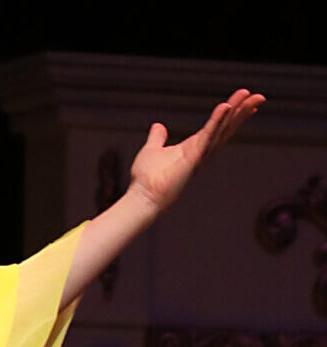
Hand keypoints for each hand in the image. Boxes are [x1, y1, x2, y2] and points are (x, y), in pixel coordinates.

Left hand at [129, 88, 263, 214]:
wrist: (141, 196)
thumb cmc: (145, 179)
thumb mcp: (152, 150)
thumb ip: (157, 138)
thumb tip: (157, 126)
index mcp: (194, 147)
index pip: (217, 127)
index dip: (232, 113)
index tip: (245, 100)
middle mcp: (201, 152)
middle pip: (226, 128)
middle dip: (242, 112)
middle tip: (259, 96)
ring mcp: (199, 156)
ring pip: (222, 130)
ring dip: (237, 113)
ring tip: (250, 97)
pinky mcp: (194, 158)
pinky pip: (207, 136)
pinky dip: (216, 121)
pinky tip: (225, 107)